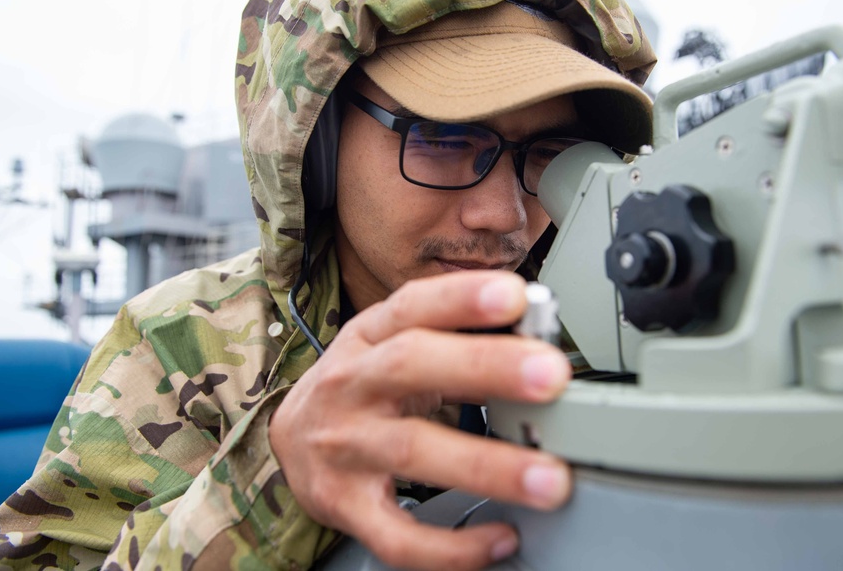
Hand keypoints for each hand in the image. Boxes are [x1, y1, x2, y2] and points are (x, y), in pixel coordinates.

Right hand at [269, 271, 572, 570]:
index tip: (515, 296)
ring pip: (411, 451)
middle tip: (551, 376)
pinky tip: (500, 537)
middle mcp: (351, 384)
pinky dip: (451, 545)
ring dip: (486, 465)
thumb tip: (537, 341)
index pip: (413, 306)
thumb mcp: (393, 344)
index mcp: (369, 336)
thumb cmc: (362, 383)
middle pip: (411, 365)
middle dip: (485, 367)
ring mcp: (344, 446)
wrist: (291, 435)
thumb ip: (455, 338)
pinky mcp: (343, 505)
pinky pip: (397, 535)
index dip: (461, 298)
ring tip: (547, 478)